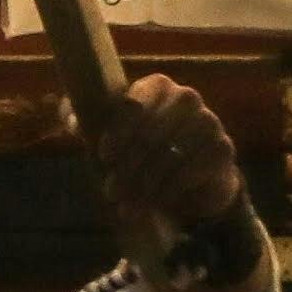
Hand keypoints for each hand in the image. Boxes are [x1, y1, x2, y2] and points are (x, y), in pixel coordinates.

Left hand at [94, 72, 245, 258]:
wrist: (195, 173)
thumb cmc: (148, 148)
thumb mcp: (117, 134)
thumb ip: (88, 121)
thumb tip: (68, 117)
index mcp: (157, 86)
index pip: (134, 104)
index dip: (118, 132)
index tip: (104, 156)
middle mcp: (186, 97)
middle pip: (150, 134)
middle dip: (127, 169)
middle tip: (110, 192)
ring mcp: (209, 120)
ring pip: (169, 156)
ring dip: (144, 185)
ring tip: (126, 205)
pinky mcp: (223, 148)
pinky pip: (191, 170)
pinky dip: (168, 191)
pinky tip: (154, 205)